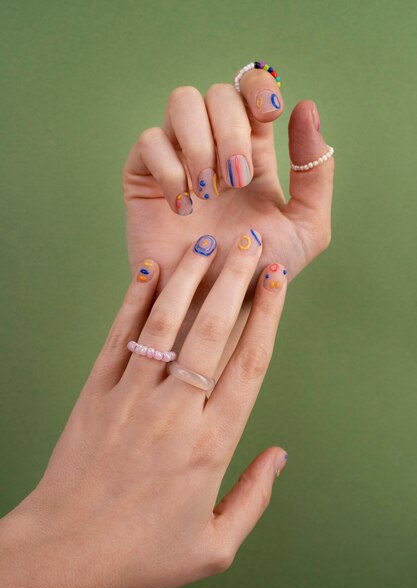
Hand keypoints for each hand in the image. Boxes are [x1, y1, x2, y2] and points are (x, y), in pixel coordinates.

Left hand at [0, 231, 287, 587]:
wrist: (67, 553)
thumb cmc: (143, 553)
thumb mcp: (216, 545)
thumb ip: (254, 497)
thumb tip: (278, 456)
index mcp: (211, 444)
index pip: (248, 365)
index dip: (267, 317)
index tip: (276, 283)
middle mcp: (175, 411)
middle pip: (213, 332)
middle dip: (235, 281)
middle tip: (248, 244)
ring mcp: (131, 397)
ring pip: (166, 324)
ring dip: (188, 280)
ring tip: (204, 244)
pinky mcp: (96, 394)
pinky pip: (119, 337)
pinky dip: (134, 301)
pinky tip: (148, 271)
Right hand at [123, 69, 333, 291]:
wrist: (215, 306)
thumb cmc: (260, 272)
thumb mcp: (306, 228)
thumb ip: (316, 174)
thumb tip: (306, 108)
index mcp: (251, 152)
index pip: (251, 91)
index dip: (259, 88)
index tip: (271, 114)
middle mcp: (214, 148)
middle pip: (218, 94)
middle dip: (232, 130)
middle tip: (237, 179)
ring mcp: (177, 159)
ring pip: (181, 103)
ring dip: (201, 143)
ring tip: (209, 191)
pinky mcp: (144, 178)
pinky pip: (150, 142)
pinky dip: (170, 170)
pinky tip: (183, 208)